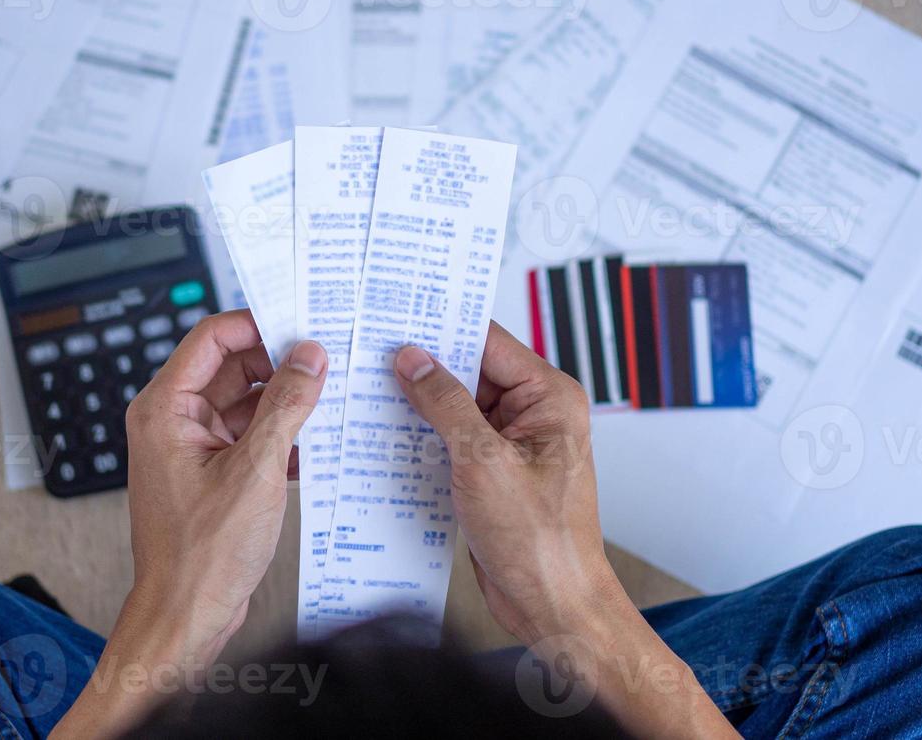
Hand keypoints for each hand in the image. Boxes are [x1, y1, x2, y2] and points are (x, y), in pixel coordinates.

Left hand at [54, 310, 326, 738]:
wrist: (186, 617)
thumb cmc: (201, 556)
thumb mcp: (255, 470)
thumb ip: (285, 406)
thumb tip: (310, 357)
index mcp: (165, 408)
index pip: (213, 338)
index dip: (259, 325)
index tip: (303, 324)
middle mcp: (173, 420)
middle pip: (233, 365)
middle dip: (280, 364)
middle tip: (328, 362)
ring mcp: (192, 446)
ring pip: (246, 400)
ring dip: (285, 402)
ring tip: (330, 402)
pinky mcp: (212, 471)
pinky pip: (249, 433)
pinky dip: (280, 434)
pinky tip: (313, 445)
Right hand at [393, 322, 608, 643]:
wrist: (551, 604)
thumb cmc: (540, 541)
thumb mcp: (483, 462)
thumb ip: (445, 404)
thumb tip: (413, 360)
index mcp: (548, 398)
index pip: (488, 342)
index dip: (442, 328)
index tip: (398, 317)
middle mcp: (534, 414)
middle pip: (469, 371)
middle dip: (424, 366)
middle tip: (372, 353)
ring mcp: (512, 443)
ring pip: (456, 406)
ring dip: (419, 405)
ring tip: (370, 391)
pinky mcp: (492, 470)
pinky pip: (453, 438)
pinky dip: (424, 437)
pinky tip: (388, 435)